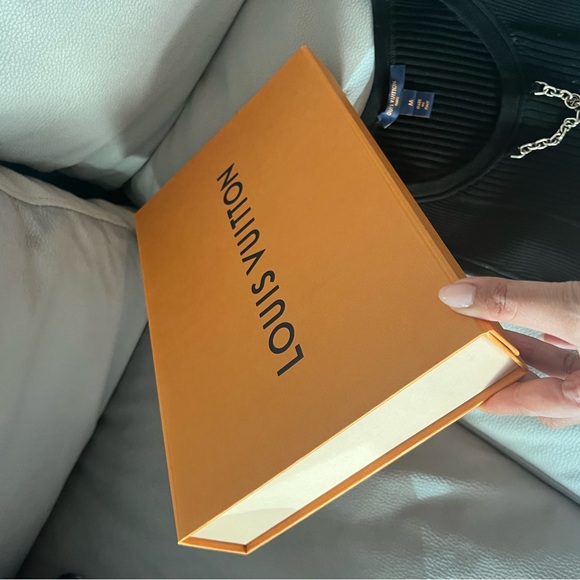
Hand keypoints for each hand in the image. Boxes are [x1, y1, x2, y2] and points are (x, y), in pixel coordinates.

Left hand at [438, 277, 579, 427]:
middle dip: (516, 373)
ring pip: (569, 371)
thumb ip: (516, 302)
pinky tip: (551, 328)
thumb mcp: (572, 308)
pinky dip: (562, 341)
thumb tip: (461, 297)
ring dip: (536, 352)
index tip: (471, 393)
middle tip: (484, 360)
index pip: (535, 405)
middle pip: (552, 393)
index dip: (499, 397)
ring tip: (504, 334)